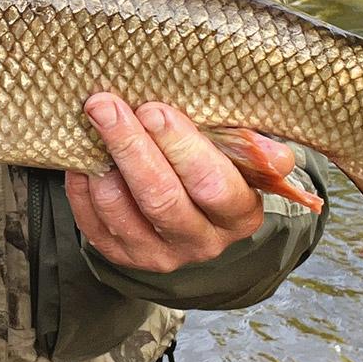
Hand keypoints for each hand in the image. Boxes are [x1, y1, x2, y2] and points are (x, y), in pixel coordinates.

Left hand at [65, 93, 280, 272]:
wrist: (190, 213)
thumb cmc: (215, 167)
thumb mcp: (241, 157)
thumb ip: (256, 150)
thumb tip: (280, 158)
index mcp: (238, 214)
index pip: (212, 184)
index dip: (181, 148)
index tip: (154, 109)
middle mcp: (200, 242)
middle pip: (161, 198)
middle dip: (131, 146)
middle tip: (106, 105)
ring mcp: (158, 254)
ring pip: (122, 212)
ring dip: (102, 164)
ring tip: (93, 123)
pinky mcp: (121, 256)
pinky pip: (93, 223)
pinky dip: (82, 186)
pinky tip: (83, 154)